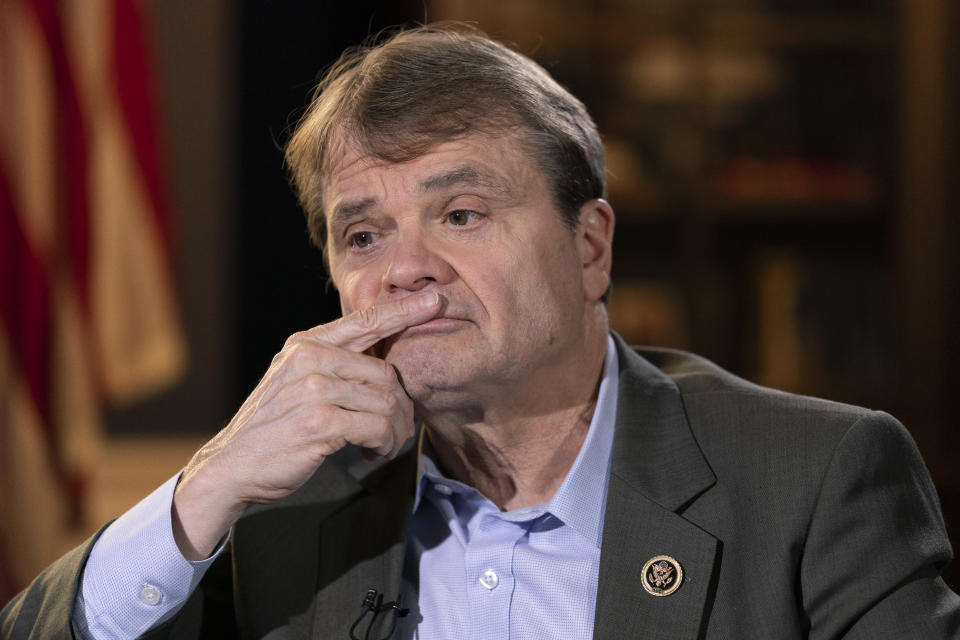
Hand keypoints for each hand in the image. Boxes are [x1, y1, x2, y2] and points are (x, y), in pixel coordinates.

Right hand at [171, 291, 441, 559]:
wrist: (232, 466)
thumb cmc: (274, 427)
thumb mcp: (297, 382)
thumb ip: (333, 364)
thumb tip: (384, 364)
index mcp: (307, 343)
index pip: (366, 320)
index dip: (404, 310)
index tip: (436, 300)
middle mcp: (310, 358)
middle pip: (387, 373)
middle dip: (401, 407)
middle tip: (395, 432)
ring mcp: (314, 388)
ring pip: (387, 401)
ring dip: (394, 430)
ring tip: (383, 445)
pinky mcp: (320, 420)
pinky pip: (378, 426)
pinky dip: (384, 443)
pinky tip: (371, 453)